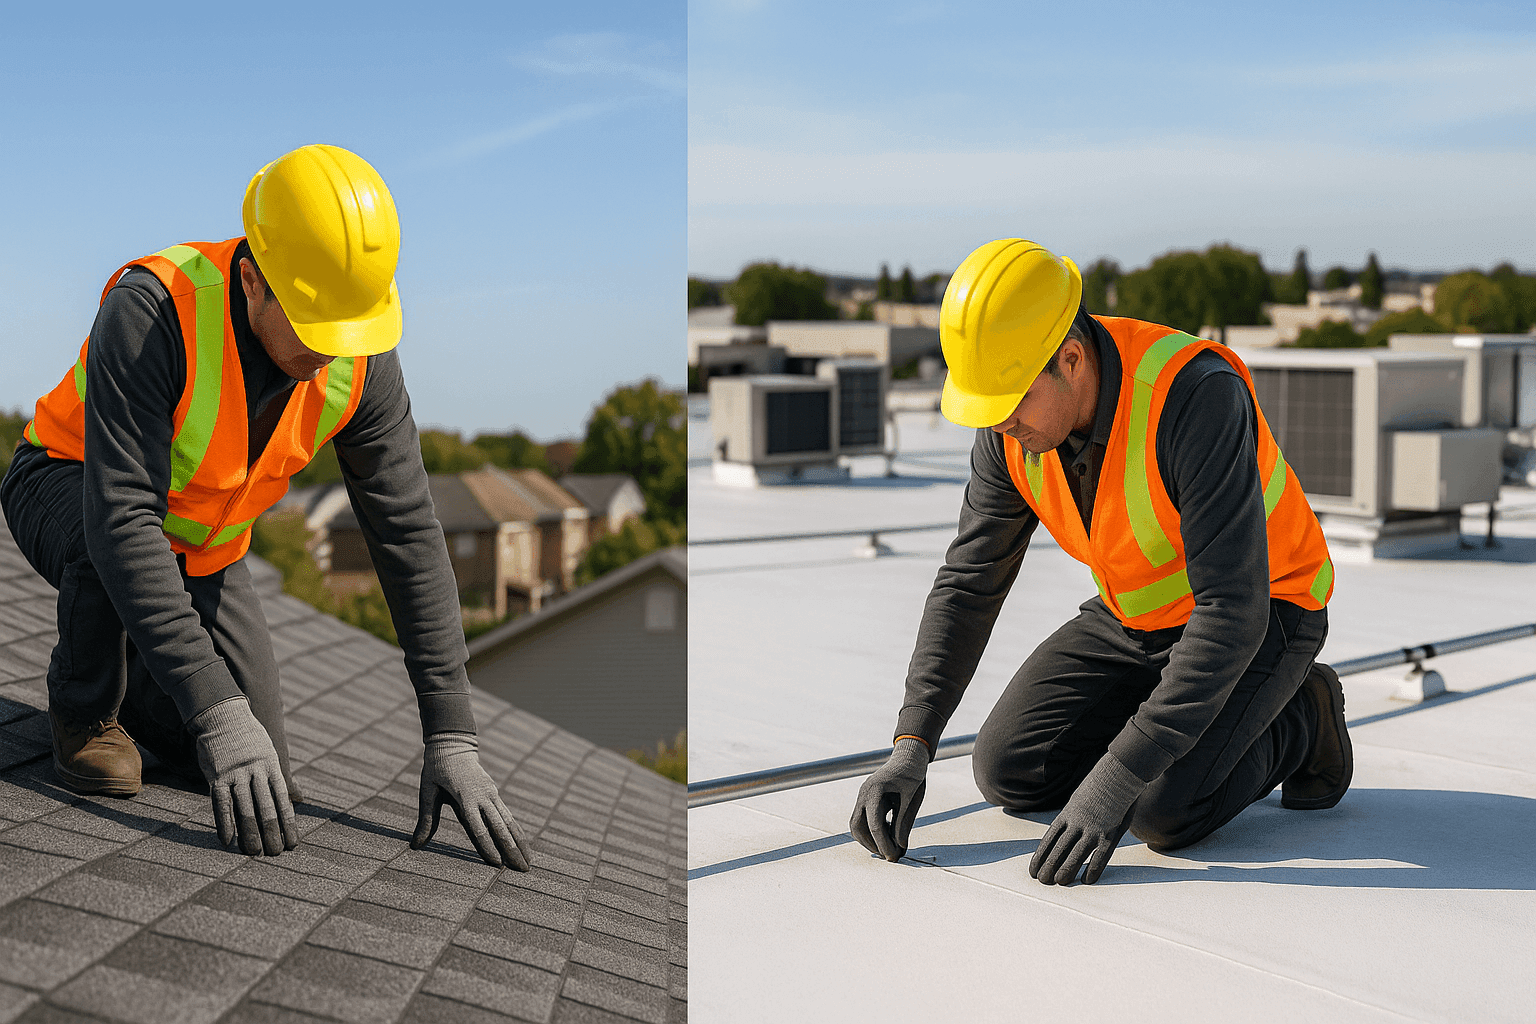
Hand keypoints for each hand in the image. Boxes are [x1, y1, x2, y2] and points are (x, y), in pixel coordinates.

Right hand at [188, 696, 297, 855]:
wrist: (223, 714)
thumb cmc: (249, 738)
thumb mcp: (270, 753)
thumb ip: (280, 777)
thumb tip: (299, 798)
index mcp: (272, 766)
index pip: (282, 799)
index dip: (288, 822)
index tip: (293, 841)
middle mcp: (256, 771)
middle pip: (266, 806)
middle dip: (272, 832)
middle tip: (276, 853)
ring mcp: (236, 773)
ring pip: (245, 807)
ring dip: (250, 832)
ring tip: (254, 852)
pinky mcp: (217, 776)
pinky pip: (221, 803)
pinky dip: (224, 822)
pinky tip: (227, 840)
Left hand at [412, 732, 531, 870]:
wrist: (453, 743)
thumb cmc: (436, 768)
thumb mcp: (427, 791)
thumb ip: (426, 819)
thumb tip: (415, 846)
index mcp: (466, 798)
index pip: (478, 828)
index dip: (487, 847)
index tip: (496, 865)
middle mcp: (483, 797)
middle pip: (500, 828)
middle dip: (512, 851)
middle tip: (523, 871)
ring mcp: (492, 795)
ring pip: (509, 823)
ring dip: (520, 843)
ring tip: (529, 863)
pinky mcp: (494, 794)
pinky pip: (508, 816)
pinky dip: (516, 832)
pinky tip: (523, 844)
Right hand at [849, 737, 929, 860]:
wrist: (908, 757)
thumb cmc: (912, 774)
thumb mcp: (913, 799)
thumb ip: (904, 823)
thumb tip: (899, 846)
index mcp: (875, 790)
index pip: (874, 825)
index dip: (883, 844)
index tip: (893, 857)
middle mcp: (864, 793)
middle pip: (858, 827)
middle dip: (872, 844)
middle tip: (889, 856)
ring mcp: (862, 796)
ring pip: (856, 825)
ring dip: (868, 840)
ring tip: (886, 849)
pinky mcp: (866, 799)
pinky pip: (861, 819)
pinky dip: (869, 832)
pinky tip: (885, 837)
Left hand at [1029, 754, 1146, 885]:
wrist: (1119, 773)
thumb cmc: (1101, 785)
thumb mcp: (1080, 798)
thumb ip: (1073, 815)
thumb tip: (1067, 830)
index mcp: (1068, 814)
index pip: (1049, 839)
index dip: (1040, 856)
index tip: (1033, 869)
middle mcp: (1077, 822)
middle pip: (1059, 848)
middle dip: (1049, 866)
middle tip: (1042, 881)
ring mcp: (1093, 828)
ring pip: (1076, 854)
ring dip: (1066, 869)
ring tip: (1058, 882)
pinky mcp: (1110, 833)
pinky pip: (1100, 855)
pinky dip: (1093, 868)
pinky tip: (1087, 880)